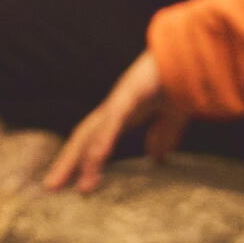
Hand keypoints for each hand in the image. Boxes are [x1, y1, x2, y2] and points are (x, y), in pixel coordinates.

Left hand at [42, 50, 190, 193]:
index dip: (81, 160)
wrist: (192, 54)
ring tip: (68, 183)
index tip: (74, 185)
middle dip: (66, 162)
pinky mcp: (131, 92)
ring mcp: (120, 98)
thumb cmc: (181, 80)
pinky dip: (103, 139)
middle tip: (50, 188)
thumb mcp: (171, 118)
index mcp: (122, 112)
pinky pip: (113, 120)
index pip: (94, 139)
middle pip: (83, 137)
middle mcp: (114, 105)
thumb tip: (157, 158)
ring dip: (78, 158)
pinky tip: (96, 157)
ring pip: (92, 131)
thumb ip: (162, 136)